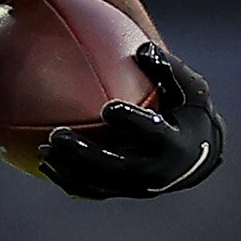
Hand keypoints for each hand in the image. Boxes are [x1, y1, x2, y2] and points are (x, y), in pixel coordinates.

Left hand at [37, 42, 224, 199]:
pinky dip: (68, 180)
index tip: (108, 108)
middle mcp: (156, 171)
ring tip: (44, 150)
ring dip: (69, 169)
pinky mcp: (123, 192)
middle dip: (85, 153)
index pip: (152, 134)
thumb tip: (142, 48)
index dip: (132, 123)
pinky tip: (45, 162)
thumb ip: (167, 68)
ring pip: (100, 183)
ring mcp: (138, 186)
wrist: (196, 156)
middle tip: (57, 136)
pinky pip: (92, 191)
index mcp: (175, 143)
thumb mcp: (189, 87)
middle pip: (117, 166)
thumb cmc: (188, 110)